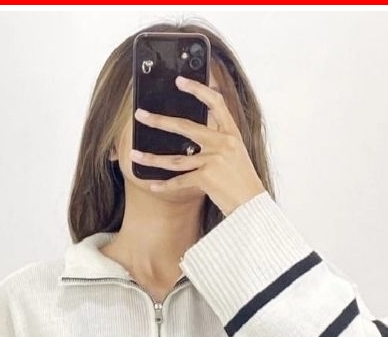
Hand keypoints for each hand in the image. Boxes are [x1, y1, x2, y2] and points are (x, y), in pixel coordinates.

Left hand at [130, 74, 266, 216]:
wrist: (252, 205)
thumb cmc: (242, 181)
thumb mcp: (235, 154)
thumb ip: (218, 141)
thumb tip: (191, 133)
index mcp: (231, 134)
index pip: (215, 103)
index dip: (198, 89)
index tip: (180, 81)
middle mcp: (222, 143)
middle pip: (185, 127)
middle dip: (159, 121)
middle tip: (140, 115)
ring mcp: (213, 160)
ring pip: (175, 159)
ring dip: (152, 158)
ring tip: (135, 154)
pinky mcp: (206, 178)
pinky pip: (179, 181)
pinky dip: (165, 185)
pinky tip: (152, 185)